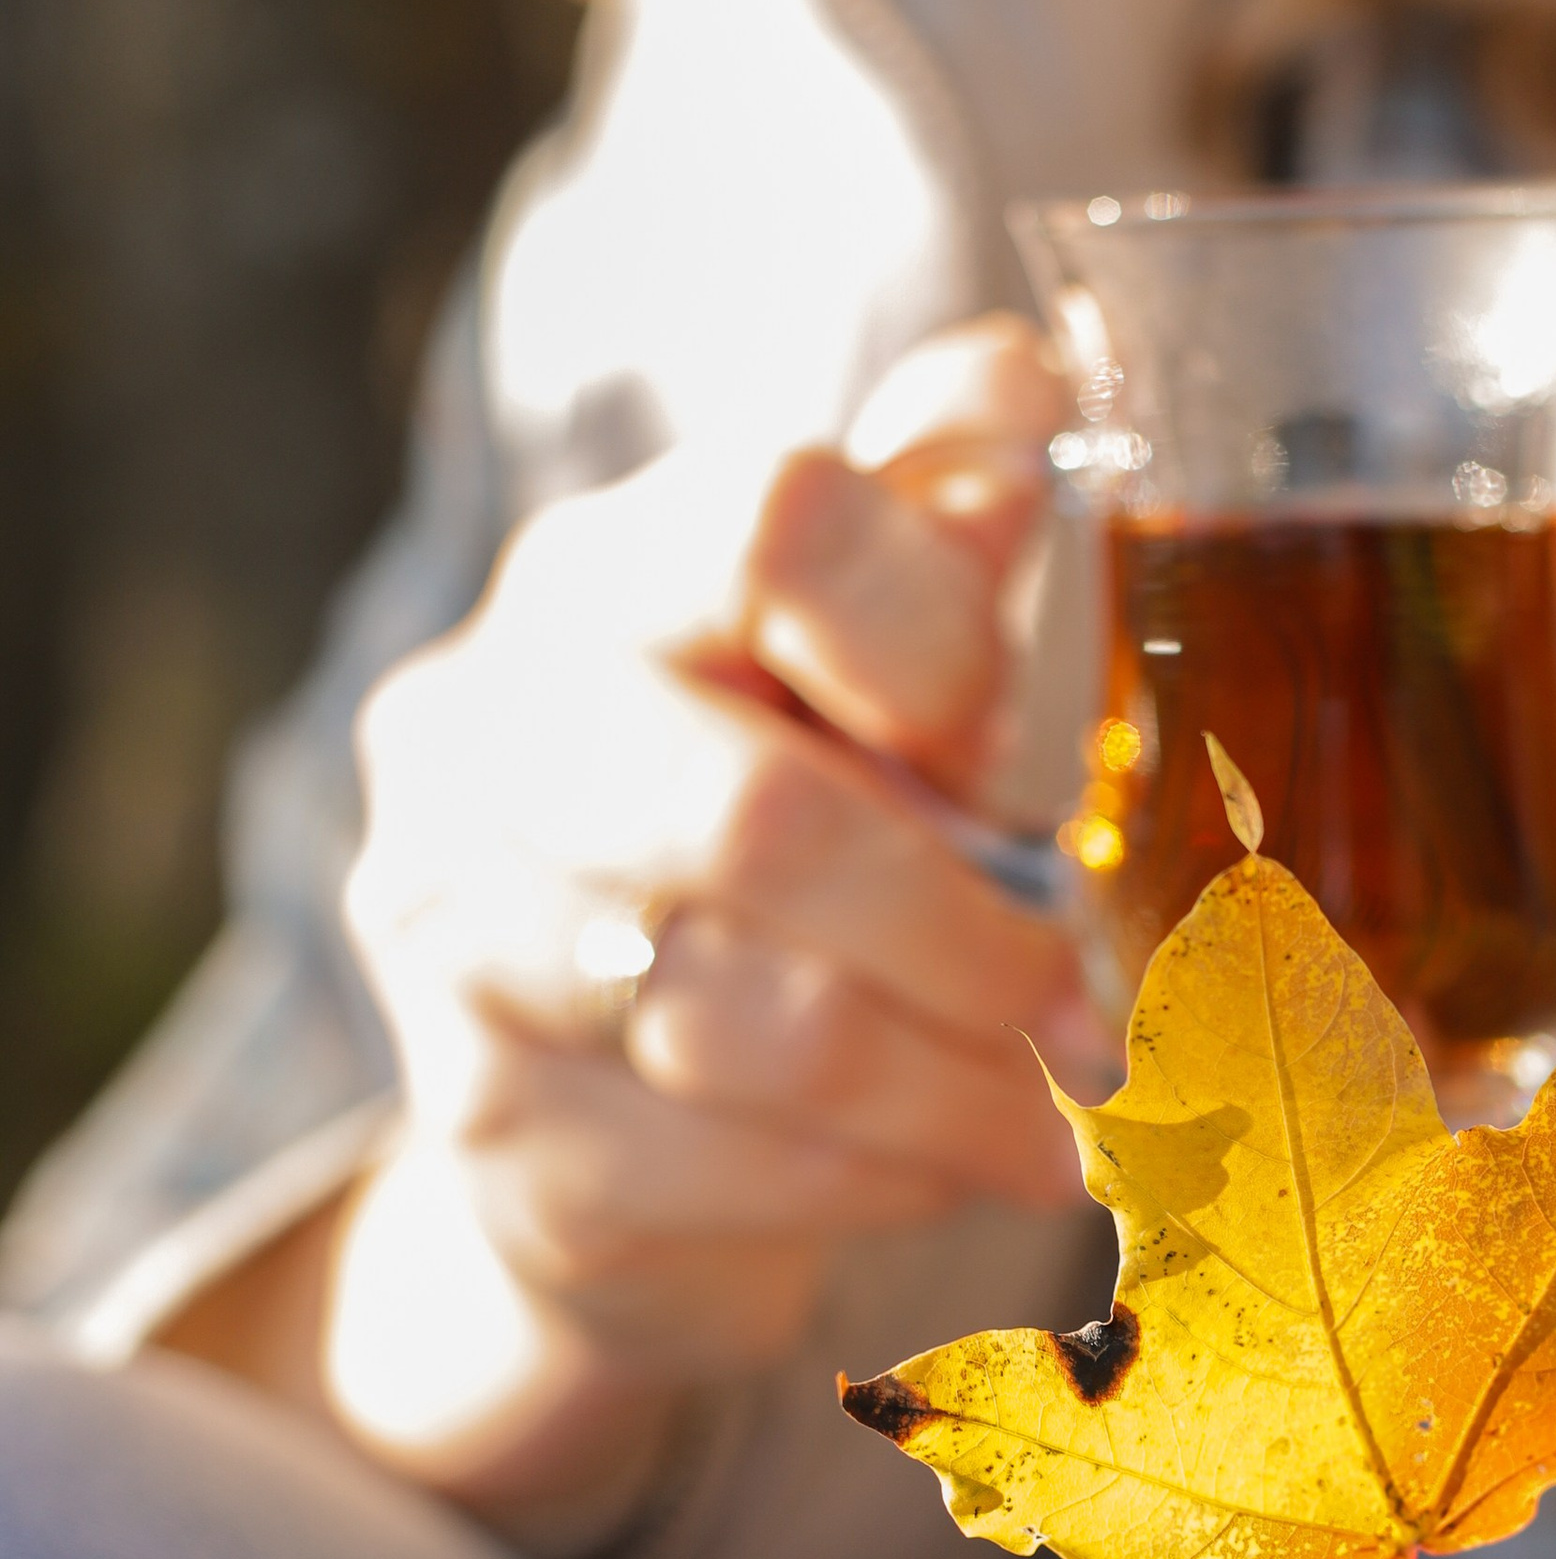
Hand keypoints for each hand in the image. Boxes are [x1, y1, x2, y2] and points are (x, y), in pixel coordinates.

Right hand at [320, 316, 1102, 1540]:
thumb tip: (1028, 380)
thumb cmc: (767, 846)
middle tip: (1090, 1006)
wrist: (594, 1121)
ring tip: (1064, 1114)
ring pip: (755, 1024)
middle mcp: (483, 737)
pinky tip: (952, 1167)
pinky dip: (887, 1178)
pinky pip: (731, 1169)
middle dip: (968, 932)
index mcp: (597, 579)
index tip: (1012, 749)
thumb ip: (924, 533)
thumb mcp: (849, 673)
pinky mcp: (494, 1138)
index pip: (775, 522)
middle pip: (760, 819)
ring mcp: (461, 945)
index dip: (940, 641)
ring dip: (956, 1085)